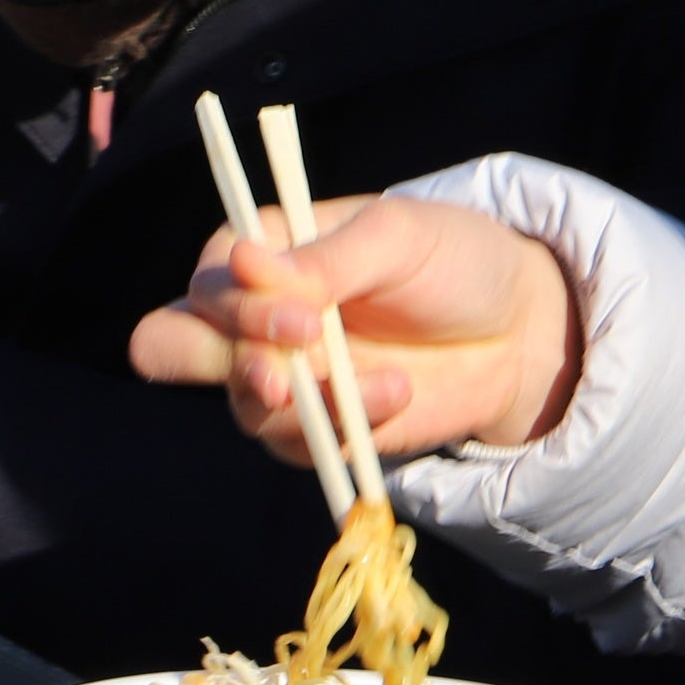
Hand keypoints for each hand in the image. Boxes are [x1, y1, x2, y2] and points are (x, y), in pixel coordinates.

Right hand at [125, 194, 581, 458]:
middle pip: (167, 346)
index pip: (206, 281)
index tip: (305, 319)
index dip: (235, 306)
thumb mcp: (400, 238)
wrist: (517, 330)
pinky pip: (295, 447)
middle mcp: (256, 317)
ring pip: (240, 408)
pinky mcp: (317, 430)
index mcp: (266, 252)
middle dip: (224, 364)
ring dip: (307, 406)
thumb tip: (246, 264)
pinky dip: (346, 433)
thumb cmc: (454, 260)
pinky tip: (397, 398)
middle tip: (289, 374)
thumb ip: (327, 258)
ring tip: (383, 387)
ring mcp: (282, 377)